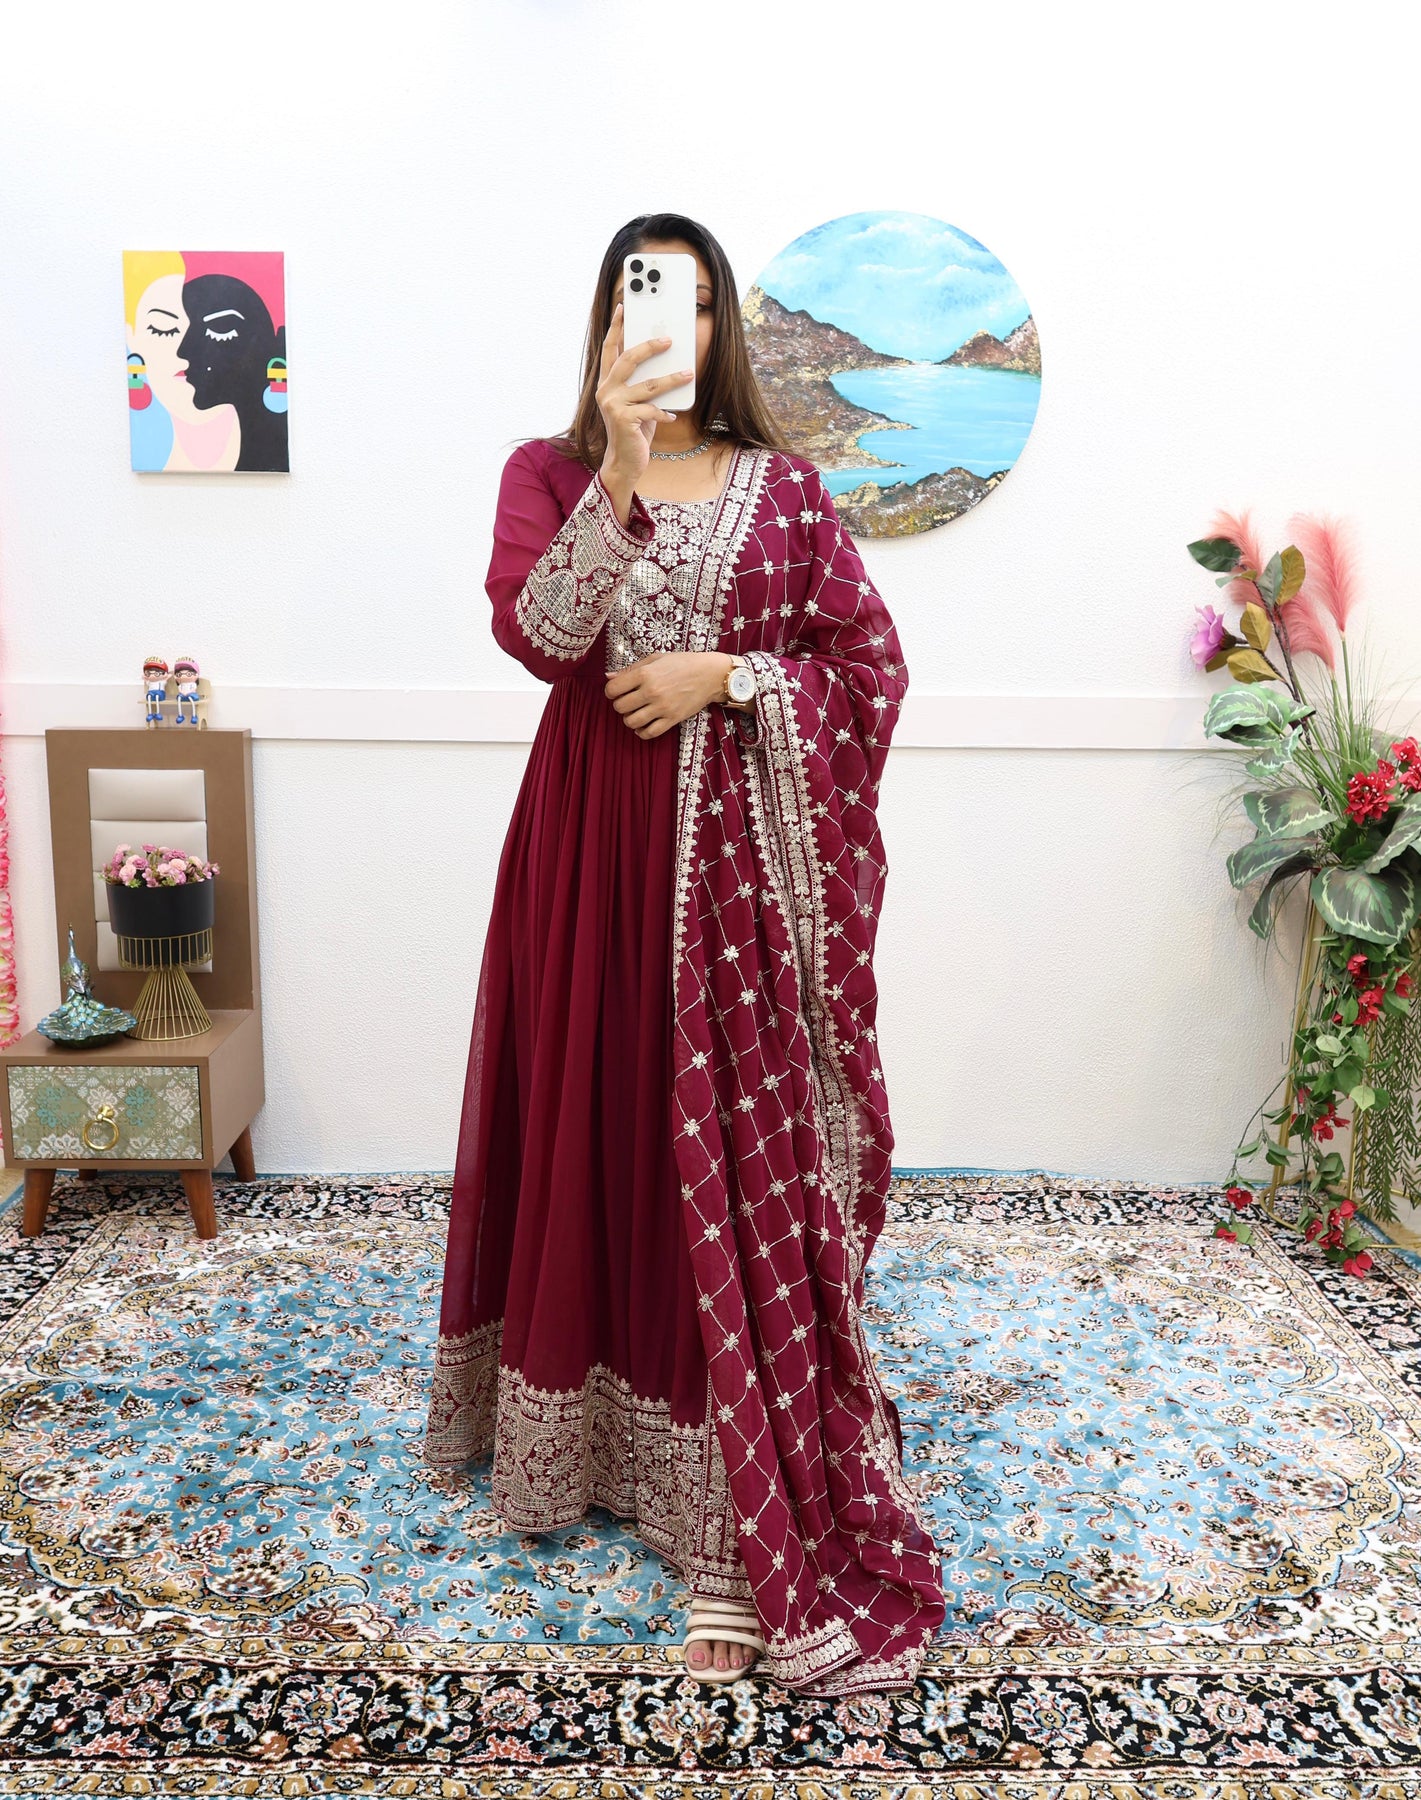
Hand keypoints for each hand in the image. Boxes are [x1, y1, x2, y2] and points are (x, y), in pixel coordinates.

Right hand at [596, 302, 694, 502]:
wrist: (624, 462)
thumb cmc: (634, 431)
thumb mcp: (637, 403)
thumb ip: (643, 384)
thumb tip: (664, 360)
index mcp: (607, 382)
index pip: (610, 349)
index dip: (616, 327)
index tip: (623, 307)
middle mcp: (606, 390)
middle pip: (628, 359)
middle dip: (650, 347)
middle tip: (669, 340)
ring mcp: (613, 405)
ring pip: (648, 385)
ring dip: (671, 379)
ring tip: (688, 374)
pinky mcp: (624, 419)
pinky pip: (652, 410)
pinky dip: (665, 413)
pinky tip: (672, 417)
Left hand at [605, 652, 736, 738]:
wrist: (710, 674)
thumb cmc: (683, 663)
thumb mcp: (656, 659)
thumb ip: (631, 669)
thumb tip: (609, 677)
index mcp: (645, 674)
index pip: (613, 689)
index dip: (611, 691)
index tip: (617, 691)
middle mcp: (651, 691)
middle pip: (620, 707)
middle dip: (620, 705)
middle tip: (628, 701)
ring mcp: (662, 707)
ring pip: (631, 722)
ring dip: (630, 719)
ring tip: (637, 712)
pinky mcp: (672, 719)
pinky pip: (649, 733)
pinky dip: (642, 732)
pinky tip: (644, 725)